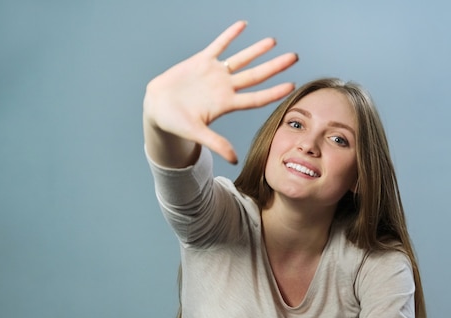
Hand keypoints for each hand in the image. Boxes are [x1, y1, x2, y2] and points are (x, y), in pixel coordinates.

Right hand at [143, 20, 297, 163]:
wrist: (156, 108)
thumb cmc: (175, 123)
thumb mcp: (196, 133)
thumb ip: (216, 143)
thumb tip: (234, 160)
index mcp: (226, 104)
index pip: (256, 97)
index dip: (274, 92)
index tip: (292, 85)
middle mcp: (225, 87)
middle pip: (256, 75)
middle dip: (275, 66)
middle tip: (294, 57)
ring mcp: (214, 73)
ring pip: (241, 59)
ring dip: (257, 50)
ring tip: (273, 41)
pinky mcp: (201, 61)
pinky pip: (219, 45)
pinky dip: (230, 35)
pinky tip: (242, 25)